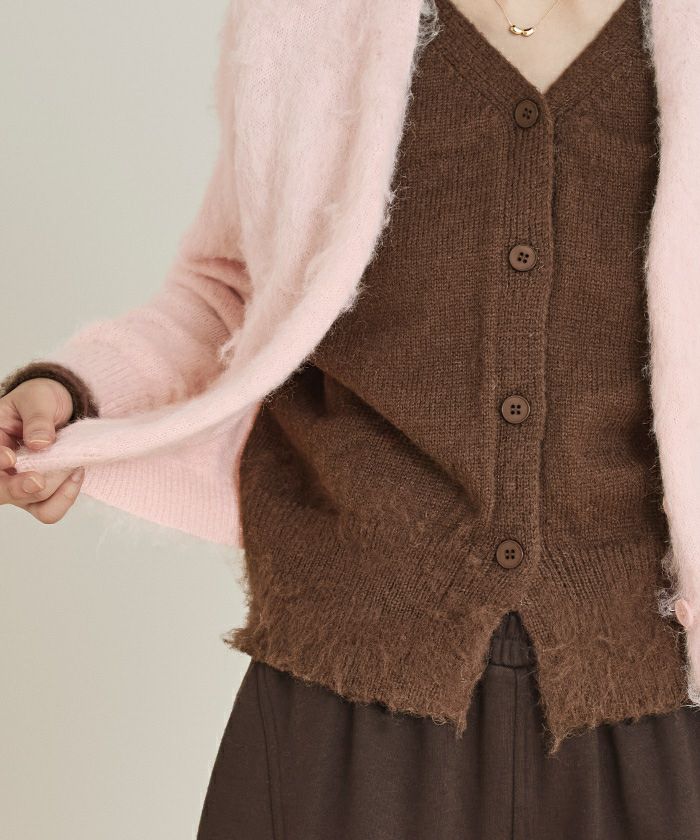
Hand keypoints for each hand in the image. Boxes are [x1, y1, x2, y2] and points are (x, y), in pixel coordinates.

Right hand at [0, 377, 84, 522]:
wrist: (62, 406)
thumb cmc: (41, 400)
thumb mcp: (37, 399)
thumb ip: (37, 419)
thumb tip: (39, 443)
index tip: (11, 457)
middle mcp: (1, 469)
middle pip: (1, 493)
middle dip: (19, 488)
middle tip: (38, 480)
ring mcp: (20, 484)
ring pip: (30, 503)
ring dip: (53, 488)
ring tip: (70, 465)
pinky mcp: (41, 494)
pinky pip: (50, 510)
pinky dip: (66, 496)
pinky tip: (76, 473)